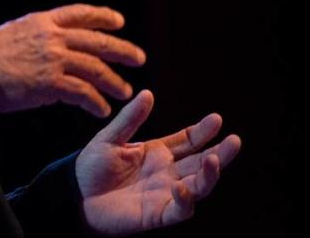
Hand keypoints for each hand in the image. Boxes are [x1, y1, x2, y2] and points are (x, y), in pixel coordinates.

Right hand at [0, 4, 145, 115]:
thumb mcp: (15, 33)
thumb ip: (38, 37)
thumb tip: (56, 48)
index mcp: (42, 21)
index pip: (80, 13)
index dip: (102, 16)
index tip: (118, 22)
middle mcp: (52, 37)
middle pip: (97, 40)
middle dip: (121, 49)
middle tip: (138, 57)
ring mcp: (53, 59)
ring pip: (95, 68)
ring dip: (113, 81)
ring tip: (124, 91)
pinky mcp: (51, 83)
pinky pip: (83, 93)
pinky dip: (96, 102)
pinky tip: (101, 109)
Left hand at [77, 90, 241, 234]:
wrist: (75, 195)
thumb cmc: (91, 167)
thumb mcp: (110, 138)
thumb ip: (130, 119)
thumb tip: (148, 93)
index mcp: (157, 153)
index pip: (188, 141)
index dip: (203, 131)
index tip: (217, 119)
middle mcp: (166, 173)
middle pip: (201, 163)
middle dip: (220, 154)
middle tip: (235, 141)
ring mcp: (164, 194)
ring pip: (198, 187)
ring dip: (209, 176)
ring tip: (214, 161)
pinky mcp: (157, 214)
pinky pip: (180, 210)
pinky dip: (185, 201)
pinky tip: (181, 188)